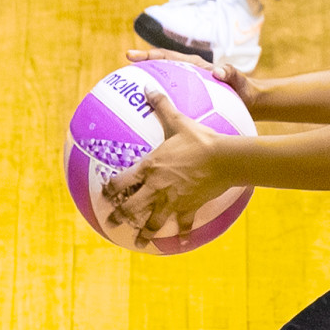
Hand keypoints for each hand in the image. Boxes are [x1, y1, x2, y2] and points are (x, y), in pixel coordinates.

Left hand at [102, 85, 230, 248]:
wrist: (224, 158)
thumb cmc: (200, 139)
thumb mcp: (180, 121)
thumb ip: (162, 106)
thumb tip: (147, 87)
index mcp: (149, 168)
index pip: (121, 182)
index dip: (110, 189)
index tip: (105, 193)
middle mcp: (156, 188)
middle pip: (131, 207)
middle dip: (119, 215)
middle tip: (111, 221)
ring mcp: (172, 200)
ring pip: (153, 222)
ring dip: (145, 233)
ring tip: (139, 241)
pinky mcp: (189, 207)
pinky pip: (184, 225)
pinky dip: (182, 234)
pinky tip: (180, 242)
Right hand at [125, 47, 260, 115]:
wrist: (248, 101)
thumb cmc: (243, 89)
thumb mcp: (238, 80)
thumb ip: (230, 73)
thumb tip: (218, 71)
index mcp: (195, 65)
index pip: (168, 57)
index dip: (149, 55)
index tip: (131, 56)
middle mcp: (187, 73)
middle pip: (159, 66)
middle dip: (142, 65)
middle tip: (122, 71)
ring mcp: (186, 85)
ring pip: (162, 83)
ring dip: (146, 84)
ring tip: (126, 94)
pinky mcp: (187, 98)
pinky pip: (170, 100)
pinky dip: (158, 104)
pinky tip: (146, 118)